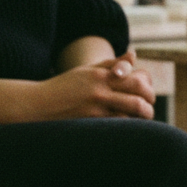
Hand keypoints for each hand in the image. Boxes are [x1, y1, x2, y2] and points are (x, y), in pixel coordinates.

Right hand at [37, 50, 154, 119]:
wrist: (38, 105)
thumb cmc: (65, 87)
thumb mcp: (87, 71)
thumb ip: (112, 64)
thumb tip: (134, 56)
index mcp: (101, 76)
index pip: (136, 80)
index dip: (147, 88)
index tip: (148, 94)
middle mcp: (100, 92)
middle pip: (137, 100)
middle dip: (148, 105)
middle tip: (148, 109)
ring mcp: (95, 111)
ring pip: (129, 117)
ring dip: (140, 120)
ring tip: (141, 121)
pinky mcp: (89, 125)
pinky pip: (115, 128)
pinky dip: (125, 129)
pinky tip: (127, 130)